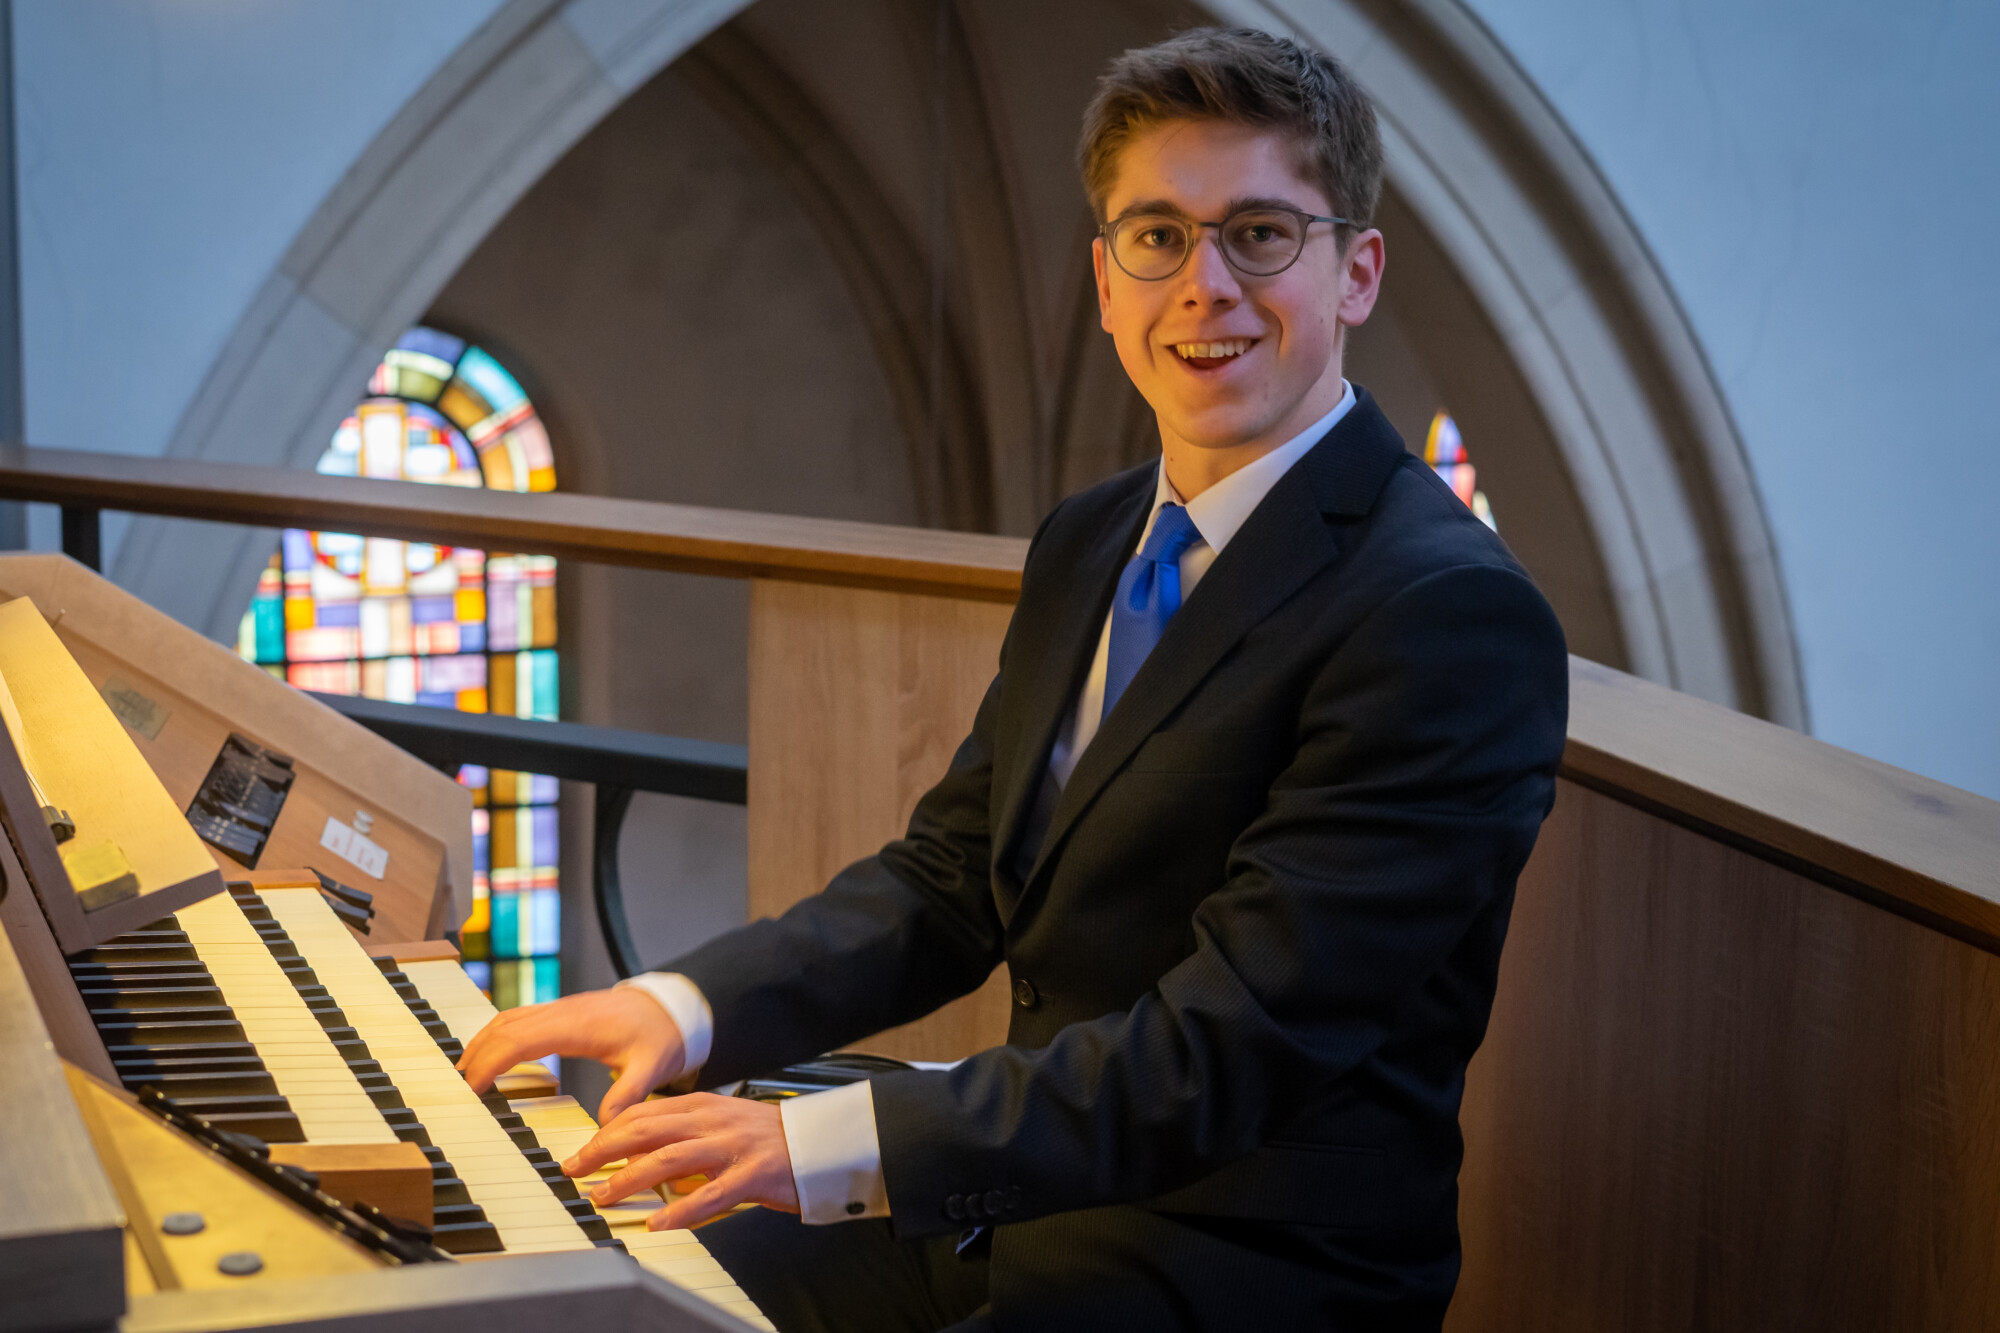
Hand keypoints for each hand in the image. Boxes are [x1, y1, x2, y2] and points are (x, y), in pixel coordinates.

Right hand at [457, 986, 685, 1124]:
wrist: (670, 1006)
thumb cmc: (659, 1034)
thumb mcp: (652, 1067)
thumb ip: (628, 1095)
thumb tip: (607, 1128)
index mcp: (576, 1026)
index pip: (518, 1040)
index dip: (489, 1062)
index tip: (470, 1088)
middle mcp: (561, 1013)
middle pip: (503, 1027)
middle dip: (474, 1056)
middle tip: (456, 1090)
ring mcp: (559, 1009)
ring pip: (506, 1019)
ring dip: (481, 1043)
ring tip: (464, 1075)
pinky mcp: (560, 1013)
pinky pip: (518, 1019)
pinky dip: (496, 1036)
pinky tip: (491, 1055)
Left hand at [566, 1092, 799, 1229]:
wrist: (819, 1142)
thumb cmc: (767, 1138)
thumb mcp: (721, 1123)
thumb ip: (683, 1132)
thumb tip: (638, 1153)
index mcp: (703, 1106)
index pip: (643, 1113)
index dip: (606, 1132)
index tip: (583, 1153)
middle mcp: (712, 1121)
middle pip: (645, 1130)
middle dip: (603, 1151)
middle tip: (576, 1171)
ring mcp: (732, 1147)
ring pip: (669, 1159)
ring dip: (629, 1179)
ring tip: (604, 1196)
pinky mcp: (752, 1175)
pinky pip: (710, 1195)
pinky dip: (680, 1210)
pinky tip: (658, 1223)